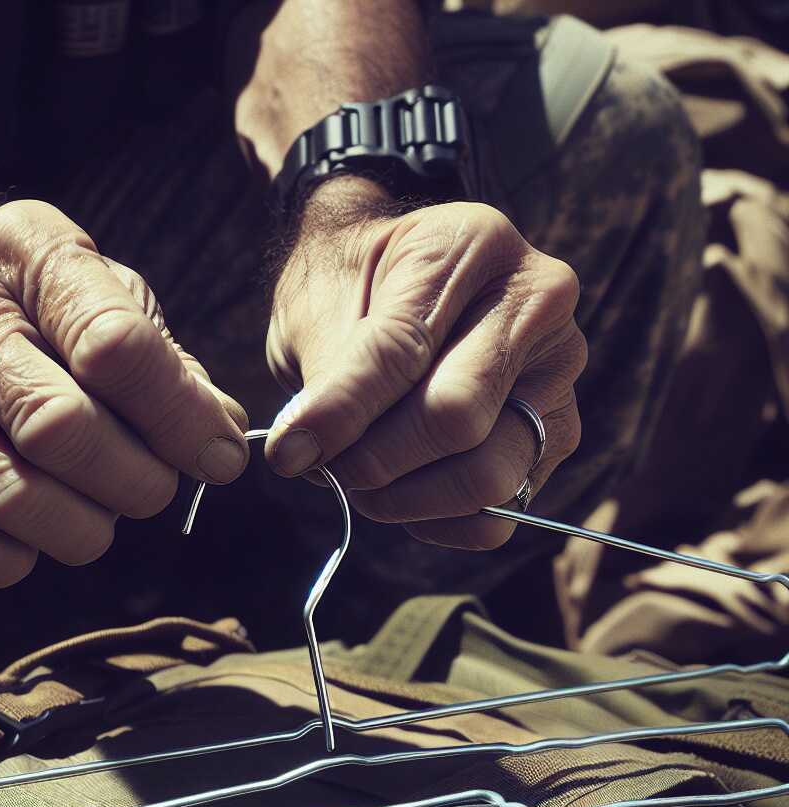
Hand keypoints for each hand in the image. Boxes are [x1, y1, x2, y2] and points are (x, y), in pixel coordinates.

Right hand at [0, 165, 248, 585]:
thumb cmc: (28, 298)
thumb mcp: (102, 292)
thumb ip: (166, 363)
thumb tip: (221, 437)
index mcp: (29, 252)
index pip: (115, 347)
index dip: (181, 418)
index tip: (218, 457)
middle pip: (59, 428)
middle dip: (135, 482)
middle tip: (155, 488)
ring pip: (10, 494)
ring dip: (84, 528)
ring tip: (101, 512)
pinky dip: (11, 557)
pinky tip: (36, 533)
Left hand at [264, 178, 585, 548]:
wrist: (391, 281)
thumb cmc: (351, 286)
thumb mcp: (321, 308)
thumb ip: (326, 381)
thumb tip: (301, 458)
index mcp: (475, 245)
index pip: (404, 352)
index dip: (341, 413)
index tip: (288, 452)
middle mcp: (538, 305)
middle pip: (456, 418)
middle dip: (375, 461)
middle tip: (328, 468)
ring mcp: (557, 374)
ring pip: (488, 474)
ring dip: (406, 499)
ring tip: (360, 481)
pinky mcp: (556, 434)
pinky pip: (504, 509)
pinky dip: (442, 521)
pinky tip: (402, 496)